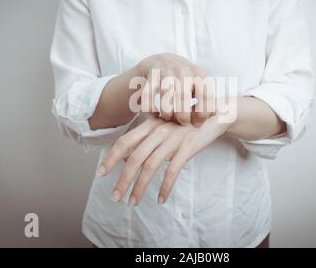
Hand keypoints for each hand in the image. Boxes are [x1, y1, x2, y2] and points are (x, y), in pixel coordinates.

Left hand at [98, 115, 229, 205]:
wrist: (215, 113)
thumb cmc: (186, 122)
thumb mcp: (163, 127)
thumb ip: (145, 140)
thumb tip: (124, 159)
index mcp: (150, 124)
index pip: (125, 141)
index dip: (111, 157)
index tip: (101, 173)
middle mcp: (159, 130)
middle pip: (134, 158)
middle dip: (122, 180)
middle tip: (115, 197)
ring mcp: (173, 139)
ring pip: (150, 167)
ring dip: (139, 187)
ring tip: (133, 202)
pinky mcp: (187, 147)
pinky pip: (172, 171)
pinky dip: (165, 187)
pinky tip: (161, 199)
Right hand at [138, 53, 214, 125]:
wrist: (160, 60)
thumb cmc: (184, 79)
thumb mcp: (199, 83)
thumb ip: (207, 98)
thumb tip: (213, 115)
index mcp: (199, 73)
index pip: (205, 96)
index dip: (202, 114)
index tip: (197, 123)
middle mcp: (183, 70)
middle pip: (184, 97)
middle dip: (183, 116)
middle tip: (182, 123)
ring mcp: (166, 71)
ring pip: (166, 97)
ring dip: (166, 113)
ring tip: (168, 118)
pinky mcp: (151, 75)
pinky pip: (148, 96)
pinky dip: (150, 109)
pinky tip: (154, 114)